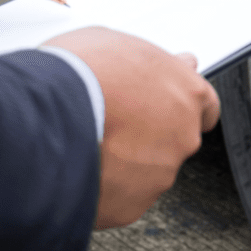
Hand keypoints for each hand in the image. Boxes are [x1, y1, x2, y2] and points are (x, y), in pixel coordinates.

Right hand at [42, 27, 220, 228]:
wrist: (45, 118)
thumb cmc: (81, 73)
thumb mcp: (120, 44)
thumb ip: (153, 63)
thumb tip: (167, 64)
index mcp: (188, 93)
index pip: (205, 106)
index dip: (181, 108)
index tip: (168, 110)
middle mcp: (183, 136)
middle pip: (174, 140)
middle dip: (149, 135)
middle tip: (113, 124)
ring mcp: (160, 174)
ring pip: (146, 171)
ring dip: (124, 162)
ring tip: (87, 144)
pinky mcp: (133, 206)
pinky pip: (120, 198)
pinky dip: (103, 188)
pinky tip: (79, 168)